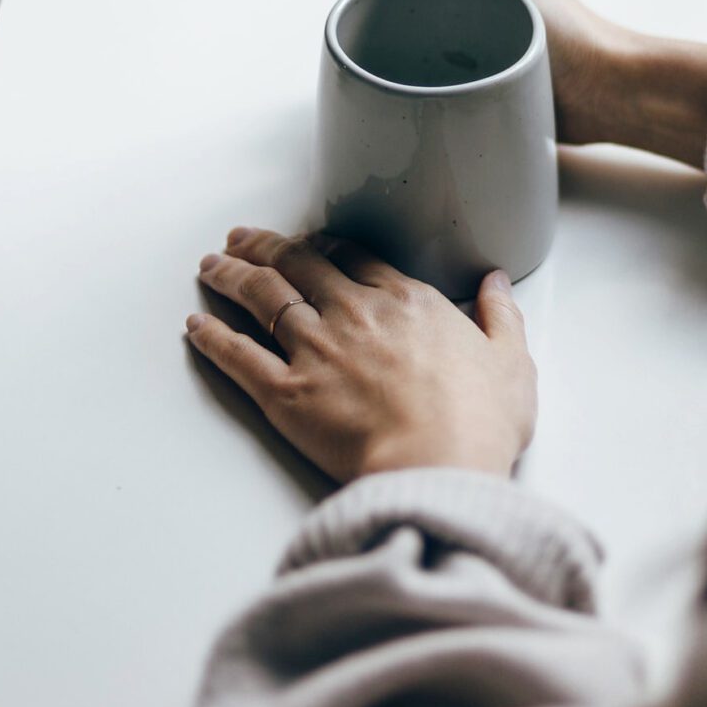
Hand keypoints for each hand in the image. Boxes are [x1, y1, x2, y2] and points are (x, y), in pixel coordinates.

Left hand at [187, 227, 535, 482]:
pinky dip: (212, 337)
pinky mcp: (285, 393)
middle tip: (240, 237)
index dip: (320, 245)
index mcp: (403, 301)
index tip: (305, 242)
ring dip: (230, 276)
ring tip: (210, 264)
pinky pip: (238, 356)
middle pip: (296, 264)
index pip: (350, 257)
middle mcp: (351, 314)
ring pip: (261, 297)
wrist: (439, 469)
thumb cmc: (478, 424)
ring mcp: (314, 349)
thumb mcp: (511, 363)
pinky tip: (195, 325)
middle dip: (263, 246)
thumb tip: (497, 283)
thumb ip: (500, 316)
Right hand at [369, 0, 706, 169]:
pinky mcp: (483, 65)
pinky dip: (427, 75)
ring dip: (410, 52)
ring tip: (413, 69)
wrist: (601, 90)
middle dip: (395, 19)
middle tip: (391, 46)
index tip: (378, 11)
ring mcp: (480, 26)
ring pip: (420, 33)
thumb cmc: (560, 28)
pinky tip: (427, 87)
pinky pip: (438, 66)